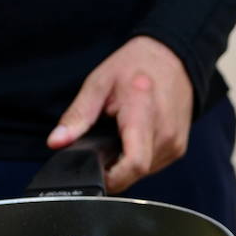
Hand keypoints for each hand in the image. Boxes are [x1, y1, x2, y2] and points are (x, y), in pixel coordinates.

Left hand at [48, 36, 193, 192]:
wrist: (172, 57)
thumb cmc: (137, 65)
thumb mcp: (98, 84)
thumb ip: (77, 116)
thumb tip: (56, 142)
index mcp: (143, 114)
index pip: (134, 164)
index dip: (112, 178)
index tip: (96, 174)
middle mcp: (164, 133)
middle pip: (136, 173)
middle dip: (115, 171)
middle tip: (102, 150)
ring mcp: (175, 143)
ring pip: (146, 172)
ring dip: (128, 165)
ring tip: (120, 138)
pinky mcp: (179, 148)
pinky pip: (155, 165)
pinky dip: (140, 159)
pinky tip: (133, 139)